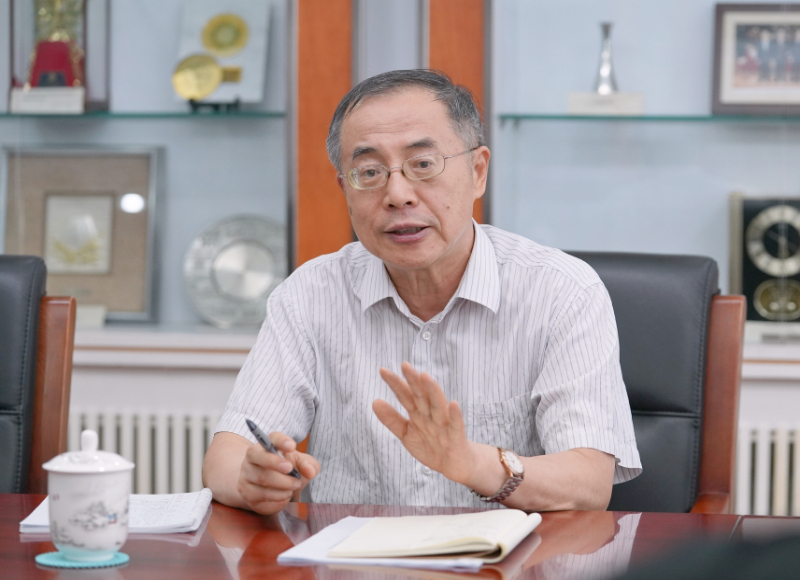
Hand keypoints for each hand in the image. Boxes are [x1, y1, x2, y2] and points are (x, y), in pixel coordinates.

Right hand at [237, 432, 319, 514]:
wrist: (272, 487)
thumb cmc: (288, 470)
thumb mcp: (301, 464)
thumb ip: (309, 465)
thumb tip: (310, 471)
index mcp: (267, 444)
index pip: (271, 438)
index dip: (281, 441)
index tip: (292, 446)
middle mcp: (252, 457)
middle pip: (258, 456)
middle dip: (276, 463)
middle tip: (291, 469)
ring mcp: (246, 474)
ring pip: (261, 478)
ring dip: (282, 484)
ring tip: (294, 486)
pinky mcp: (246, 492)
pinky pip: (260, 496)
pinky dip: (277, 497)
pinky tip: (285, 495)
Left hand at [373, 361, 476, 485]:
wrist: (455, 465)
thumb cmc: (432, 446)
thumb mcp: (407, 434)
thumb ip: (392, 419)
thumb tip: (374, 402)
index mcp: (418, 413)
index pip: (406, 395)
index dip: (396, 384)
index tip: (383, 371)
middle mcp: (431, 415)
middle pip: (421, 396)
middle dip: (413, 381)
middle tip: (405, 365)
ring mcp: (444, 425)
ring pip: (438, 406)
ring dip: (433, 391)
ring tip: (425, 376)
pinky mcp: (457, 438)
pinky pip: (456, 425)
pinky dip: (455, 415)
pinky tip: (453, 404)